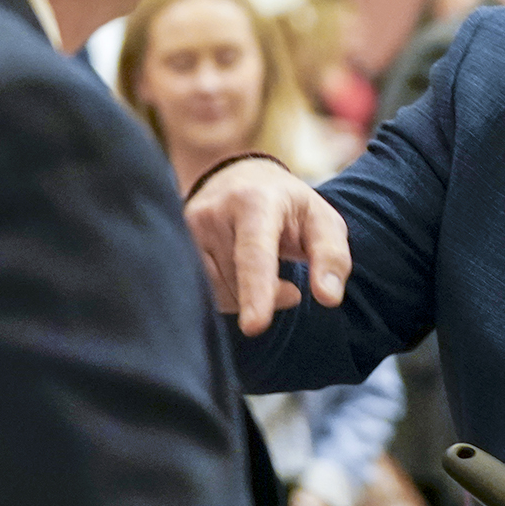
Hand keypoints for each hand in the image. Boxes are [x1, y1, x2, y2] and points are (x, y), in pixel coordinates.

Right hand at [183, 158, 350, 334]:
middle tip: (290, 287)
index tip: (254, 326)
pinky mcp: (172, 243)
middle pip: (237, 282)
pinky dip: (224, 295)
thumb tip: (329, 298)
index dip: (256, 291)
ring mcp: (186, 228)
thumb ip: (332, 258)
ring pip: (215, 292)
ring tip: (262, 273)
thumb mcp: (324, 222)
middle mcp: (212, 212)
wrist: (241, 179)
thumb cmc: (290, 208)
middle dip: (266, 297)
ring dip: (244, 297)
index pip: (254, 254)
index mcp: (255, 201)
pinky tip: (237, 276)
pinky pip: (198, 291)